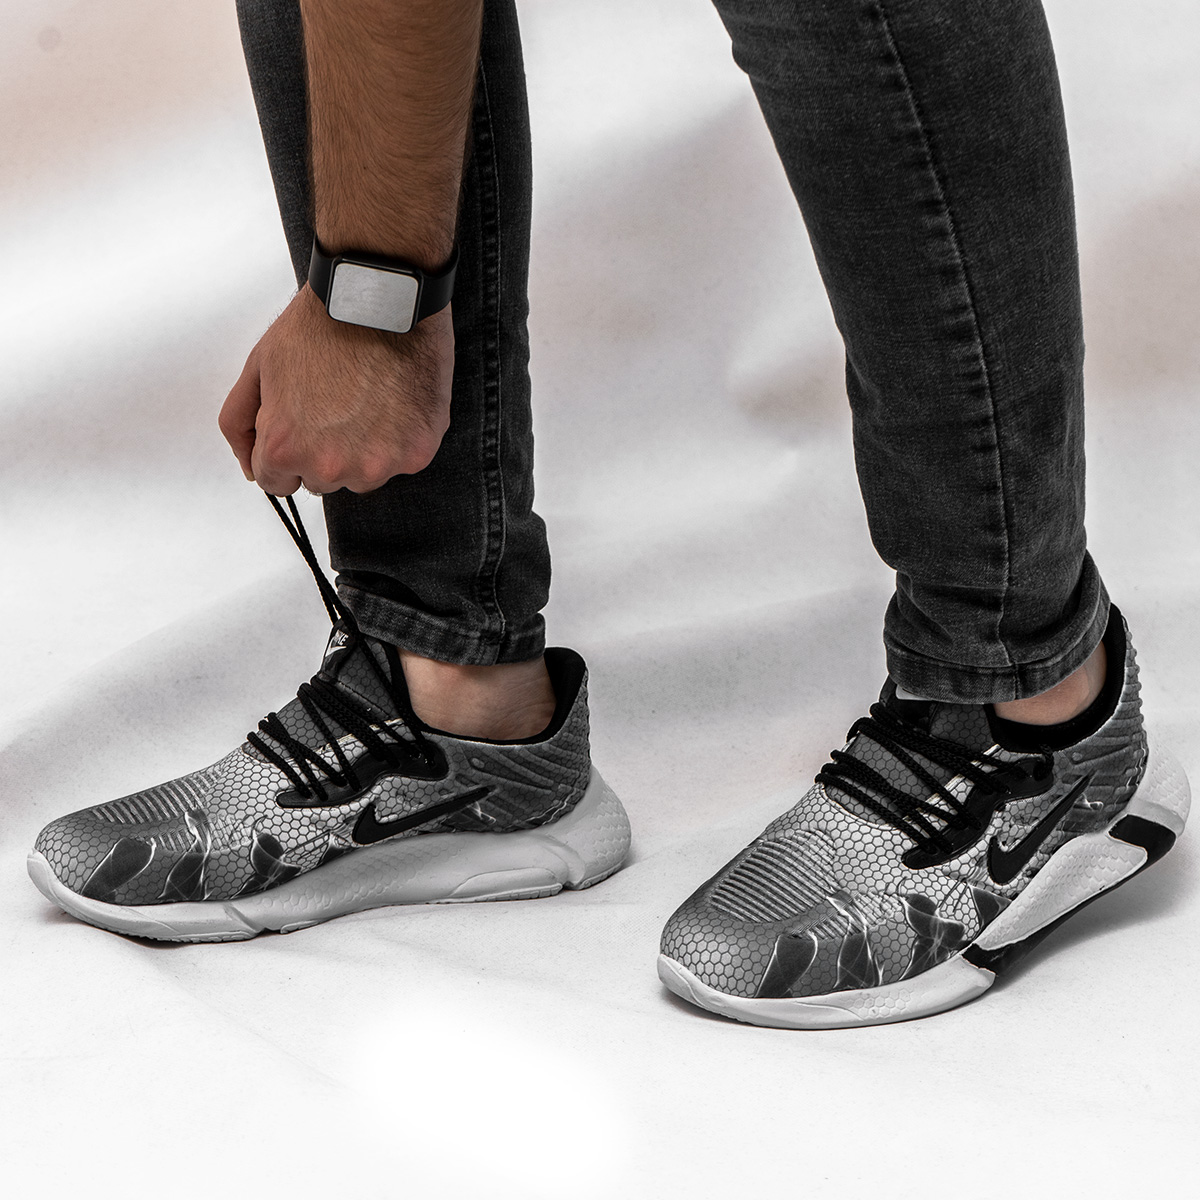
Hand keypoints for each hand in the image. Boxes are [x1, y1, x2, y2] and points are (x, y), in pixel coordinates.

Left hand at [219, 285, 452, 494]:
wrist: (380, 296)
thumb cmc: (322, 324)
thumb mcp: (259, 366)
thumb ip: (240, 424)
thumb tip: (251, 470)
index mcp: (285, 448)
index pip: (276, 483)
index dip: (286, 448)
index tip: (302, 422)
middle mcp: (331, 466)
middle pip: (321, 482)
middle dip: (323, 451)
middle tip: (337, 402)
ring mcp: (378, 464)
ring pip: (363, 477)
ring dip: (363, 450)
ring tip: (368, 400)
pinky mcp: (417, 454)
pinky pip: (401, 461)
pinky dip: (399, 438)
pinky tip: (395, 401)